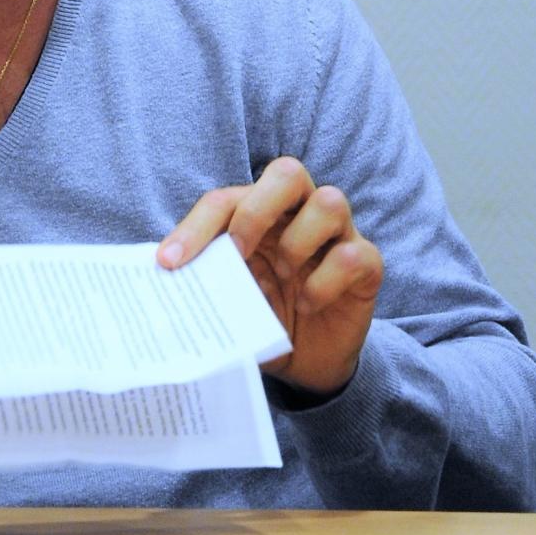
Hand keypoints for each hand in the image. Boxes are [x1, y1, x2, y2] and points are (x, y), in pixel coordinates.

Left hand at [158, 157, 381, 397]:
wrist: (308, 362)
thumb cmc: (265, 316)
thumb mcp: (232, 299)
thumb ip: (210, 280)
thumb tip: (169, 280)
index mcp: (261, 212)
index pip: (226, 200)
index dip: (195, 227)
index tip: (168, 263)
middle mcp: (301, 212)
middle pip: (288, 172)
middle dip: (258, 209)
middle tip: (238, 251)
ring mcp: (338, 235)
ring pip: (330, 201)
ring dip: (298, 241)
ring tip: (284, 275)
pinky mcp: (366, 265)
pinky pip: (352, 255)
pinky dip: (324, 282)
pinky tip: (307, 304)